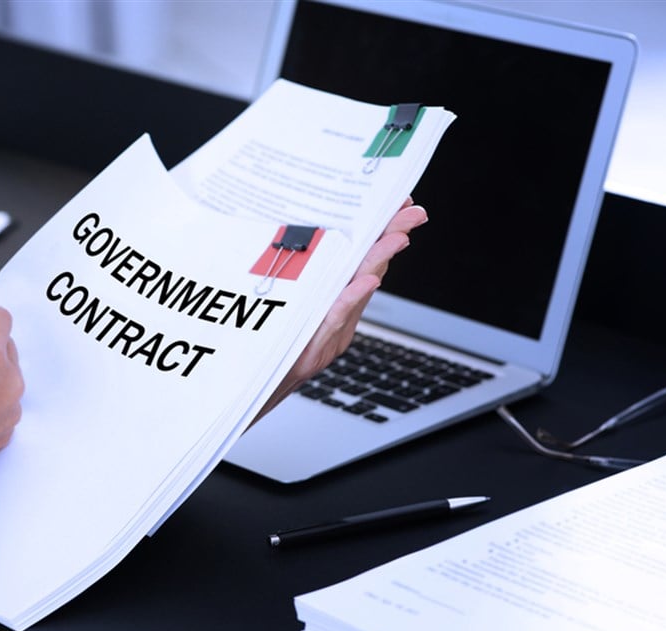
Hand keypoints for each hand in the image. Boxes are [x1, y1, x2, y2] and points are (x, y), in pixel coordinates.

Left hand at [254, 199, 428, 422]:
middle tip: (412, 212)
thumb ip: (305, 279)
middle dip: (392, 236)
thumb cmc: (269, 348)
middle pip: (369, 269)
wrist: (253, 392)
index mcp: (333, 301)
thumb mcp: (288, 307)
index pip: (363, 259)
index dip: (381, 230)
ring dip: (378, 261)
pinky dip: (351, 299)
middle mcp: (338, 316)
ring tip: (396, 237)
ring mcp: (331, 333)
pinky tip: (365, 281)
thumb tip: (315, 243)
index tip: (399, 202)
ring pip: (358, 290)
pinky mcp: (317, 349)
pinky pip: (335, 318)